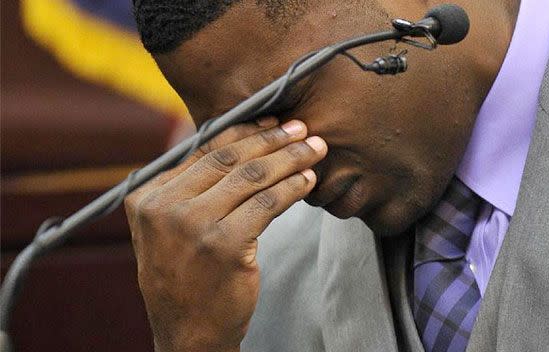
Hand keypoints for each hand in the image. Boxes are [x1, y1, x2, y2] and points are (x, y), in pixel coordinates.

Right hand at [124, 118, 326, 351]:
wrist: (188, 336)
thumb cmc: (186, 279)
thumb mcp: (170, 230)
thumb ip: (190, 188)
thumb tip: (236, 143)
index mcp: (147, 196)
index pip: (202, 150)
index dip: (242, 131)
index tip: (270, 121)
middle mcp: (164, 206)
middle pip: (229, 158)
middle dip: (271, 138)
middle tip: (301, 128)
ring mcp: (192, 226)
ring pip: (252, 177)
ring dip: (290, 158)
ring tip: (315, 149)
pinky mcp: (224, 246)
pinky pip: (267, 204)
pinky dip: (292, 188)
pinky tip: (308, 180)